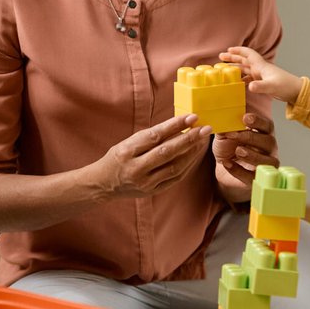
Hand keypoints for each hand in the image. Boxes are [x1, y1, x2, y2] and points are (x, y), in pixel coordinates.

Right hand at [97, 114, 213, 199]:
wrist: (104, 184)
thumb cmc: (118, 157)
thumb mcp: (128, 143)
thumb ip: (150, 137)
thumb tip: (179, 125)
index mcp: (127, 151)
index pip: (155, 137)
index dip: (175, 126)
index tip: (192, 117)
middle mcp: (136, 168)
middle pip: (167, 152)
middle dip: (189, 139)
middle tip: (205, 128)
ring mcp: (145, 182)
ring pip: (174, 167)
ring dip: (192, 153)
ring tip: (203, 141)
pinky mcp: (152, 191)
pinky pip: (175, 178)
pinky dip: (187, 166)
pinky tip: (195, 155)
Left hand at [212, 109, 278, 187]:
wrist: (224, 167)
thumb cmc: (228, 147)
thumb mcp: (223, 136)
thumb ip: (225, 128)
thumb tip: (222, 120)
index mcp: (262, 133)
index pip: (267, 125)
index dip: (258, 121)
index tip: (245, 118)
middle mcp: (268, 148)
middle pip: (269, 141)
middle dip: (252, 137)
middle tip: (234, 135)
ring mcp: (265, 164)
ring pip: (268, 161)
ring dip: (252, 155)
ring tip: (237, 151)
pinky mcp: (257, 178)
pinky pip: (252, 176)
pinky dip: (239, 171)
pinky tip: (228, 164)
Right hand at [221, 46, 301, 103]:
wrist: (296, 91)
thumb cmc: (286, 86)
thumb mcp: (272, 86)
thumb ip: (260, 86)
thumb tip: (249, 85)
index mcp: (261, 66)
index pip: (248, 54)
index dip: (238, 51)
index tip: (228, 49)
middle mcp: (260, 69)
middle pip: (244, 60)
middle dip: (233, 58)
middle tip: (221, 57)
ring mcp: (261, 75)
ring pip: (245, 68)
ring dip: (235, 67)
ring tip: (225, 68)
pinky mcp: (262, 82)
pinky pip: (249, 77)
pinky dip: (241, 77)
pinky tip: (236, 81)